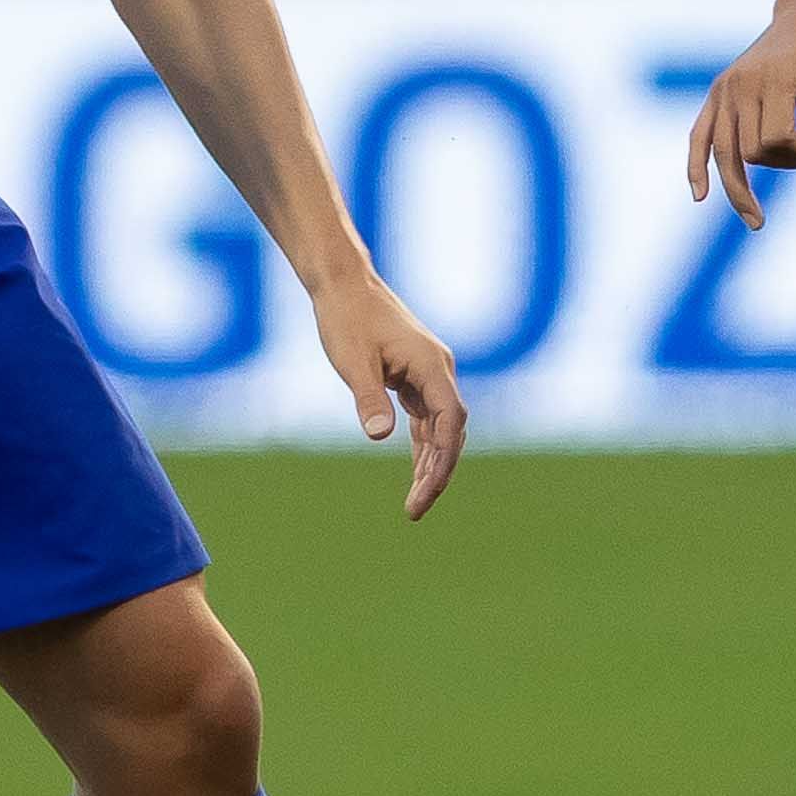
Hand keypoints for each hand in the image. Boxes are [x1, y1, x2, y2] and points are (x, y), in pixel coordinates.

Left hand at [311, 273, 466, 519]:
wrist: (344, 285)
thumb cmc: (346, 319)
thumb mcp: (353, 362)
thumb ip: (368, 398)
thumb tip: (378, 437)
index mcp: (432, 366)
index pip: (451, 421)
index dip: (443, 459)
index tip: (426, 490)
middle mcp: (439, 370)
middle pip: (451, 431)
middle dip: (438, 472)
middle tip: (415, 510)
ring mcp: (429, 373)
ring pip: (441, 428)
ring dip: (431, 463)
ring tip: (415, 502)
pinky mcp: (416, 375)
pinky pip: (427, 418)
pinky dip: (423, 445)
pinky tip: (417, 471)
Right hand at [681, 6, 795, 226]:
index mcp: (773, 78)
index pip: (775, 138)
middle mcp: (741, 84)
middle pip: (751, 150)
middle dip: (783, 163)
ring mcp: (724, 90)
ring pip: (725, 153)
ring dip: (739, 190)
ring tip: (757, 222)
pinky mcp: (717, 94)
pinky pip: (699, 136)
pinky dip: (696, 166)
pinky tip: (699, 196)